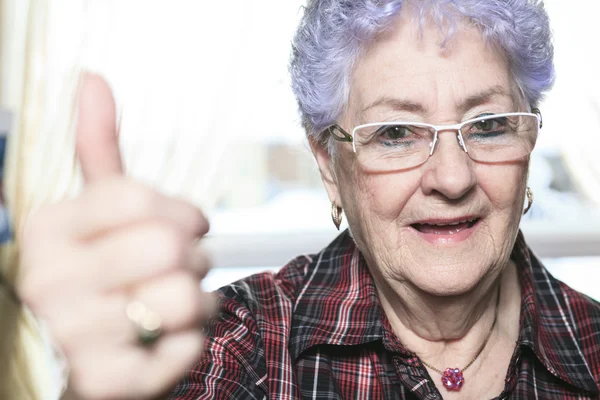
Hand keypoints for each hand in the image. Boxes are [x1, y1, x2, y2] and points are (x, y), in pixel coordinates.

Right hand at [18, 74, 215, 398]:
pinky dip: (192, 340)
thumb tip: (92, 78)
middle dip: (195, 256)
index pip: (140, 198)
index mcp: (47, 229)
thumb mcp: (93, 213)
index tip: (189, 224)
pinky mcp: (109, 382)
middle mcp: (48, 282)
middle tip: (182, 267)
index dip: (183, 211)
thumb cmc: (100, 275)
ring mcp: (74, 337)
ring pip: (188, 297)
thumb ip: (97, 150)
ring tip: (173, 304)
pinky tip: (165, 339)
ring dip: (199, 299)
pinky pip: (189, 347)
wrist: (79, 358)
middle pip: (170, 246)